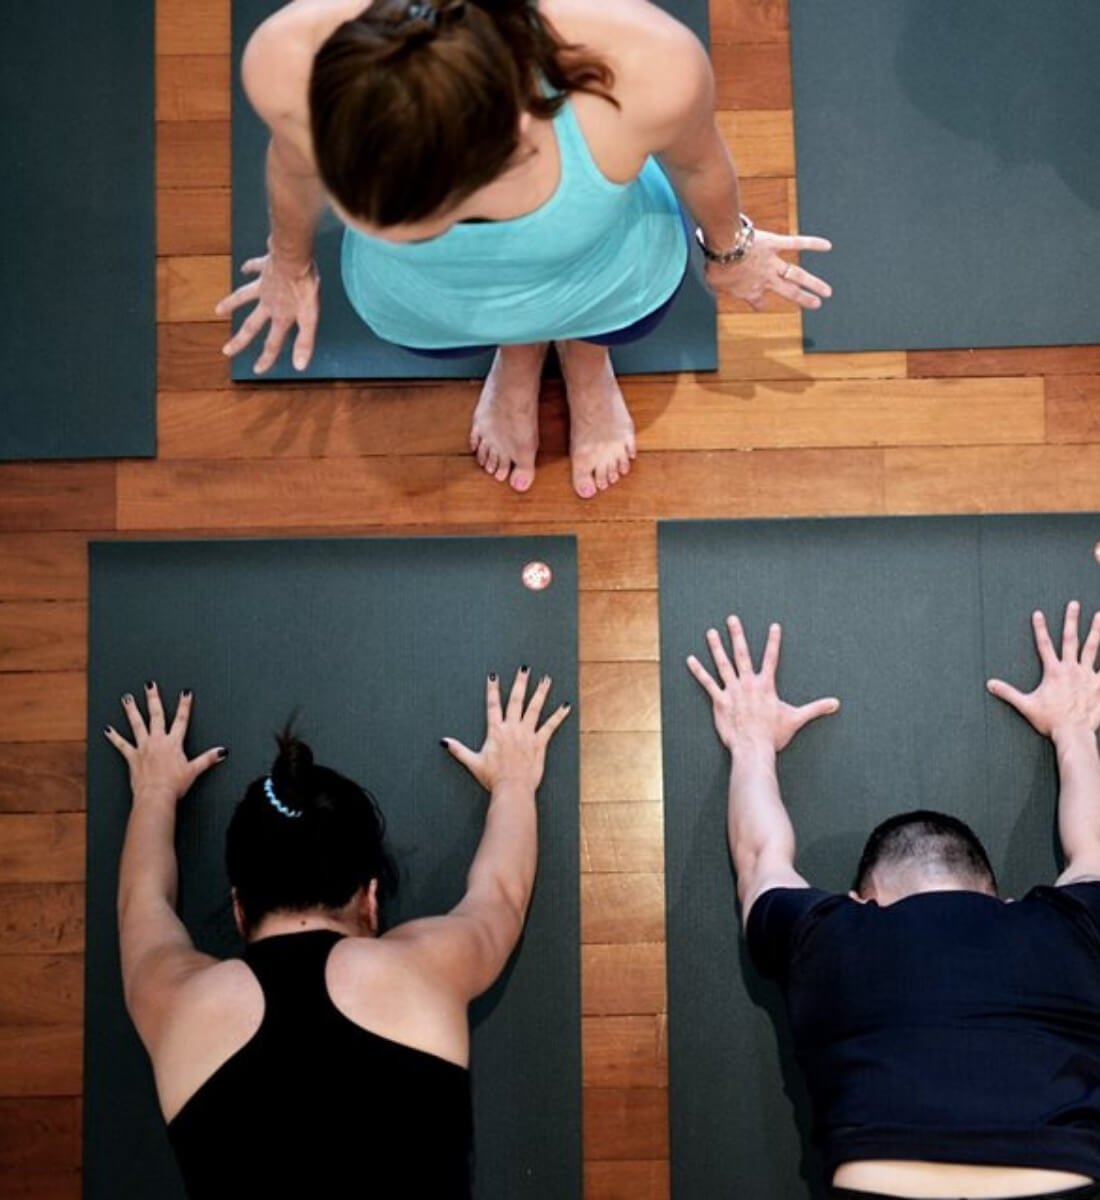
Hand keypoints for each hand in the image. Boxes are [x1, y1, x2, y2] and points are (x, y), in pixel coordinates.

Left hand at [104, 683, 225, 802]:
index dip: (184, 705)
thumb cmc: (173, 785)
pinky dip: (114, 737)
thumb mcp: (194, 770)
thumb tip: (221, 752)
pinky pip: (121, 745)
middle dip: (154, 699)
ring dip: (132, 711)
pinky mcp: (132, 757)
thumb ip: (208, 759)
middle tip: (150, 686)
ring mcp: (143, 747)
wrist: (156, 795)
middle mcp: (158, 741)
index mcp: (173, 743)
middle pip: (156, 715)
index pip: (181, 719)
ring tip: (127, 699)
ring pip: (137, 724)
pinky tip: (107, 729)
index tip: (185, 693)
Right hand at [215, 251, 319, 372]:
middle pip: (252, 325)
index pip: (273, 343)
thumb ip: (304, 342)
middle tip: (226, 351)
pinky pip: (255, 267)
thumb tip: (299, 366)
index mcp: (281, 317)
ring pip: (243, 297)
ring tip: (218, 311)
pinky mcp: (265, 267)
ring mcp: (264, 285)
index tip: (256, 370)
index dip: (267, 359)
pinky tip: (244, 269)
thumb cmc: (304, 286)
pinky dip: (249, 268)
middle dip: (240, 340)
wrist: (293, 257)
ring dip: (231, 304)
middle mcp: (269, 304)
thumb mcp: (309, 317)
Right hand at [443, 668, 570, 792]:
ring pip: (534, 708)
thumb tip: (444, 742)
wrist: (512, 788)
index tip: (493, 676)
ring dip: (540, 692)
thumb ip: (459, 750)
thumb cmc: (493, 778)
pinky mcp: (539, 743)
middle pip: (516, 700)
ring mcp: (527, 734)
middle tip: (524, 668)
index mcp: (496, 731)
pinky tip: (566, 706)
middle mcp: (512, 728)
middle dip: (520, 683)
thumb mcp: (473, 763)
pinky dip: (559, 716)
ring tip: (546, 679)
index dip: (492, 690)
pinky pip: (551, 726)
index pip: (493, 705)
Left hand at [687, 616, 839, 751]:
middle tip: (732, 618)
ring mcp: (733, 691)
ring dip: (716, 647)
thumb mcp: (796, 718)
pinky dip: (698, 671)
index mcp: (766, 685)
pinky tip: (690, 659)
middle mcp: (748, 683)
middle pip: (742, 654)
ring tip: (710, 632)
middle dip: (737, 634)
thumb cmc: (774, 735)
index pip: (771, 658)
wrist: (754, 748)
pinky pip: (707, 683)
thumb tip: (836, 704)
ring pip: (722, 664)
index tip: (774, 625)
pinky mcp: (720, 701)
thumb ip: (816, 708)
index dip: (773, 641)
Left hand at [705, 228, 831, 311]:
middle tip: (817, 304)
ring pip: (797, 275)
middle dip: (804, 299)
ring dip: (813, 283)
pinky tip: (827, 245)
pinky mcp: (775, 243)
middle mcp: (765, 279)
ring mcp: (772, 262)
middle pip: (789, 291)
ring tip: (827, 291)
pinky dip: (811, 243)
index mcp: (750, 290)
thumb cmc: (716, 266)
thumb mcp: (713, 282)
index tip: (762, 305)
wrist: (723, 249)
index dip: (759, 303)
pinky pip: (795, 243)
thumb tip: (715, 281)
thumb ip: (719, 284)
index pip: (757, 300)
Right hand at [987, 601, 1099, 741]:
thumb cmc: (1050, 720)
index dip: (1040, 628)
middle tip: (1073, 604)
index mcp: (1053, 672)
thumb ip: (1008, 693)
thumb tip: (989, 684)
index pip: (1044, 645)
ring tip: (1099, 616)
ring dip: (1096, 631)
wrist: (1074, 732)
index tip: (1038, 613)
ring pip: (1093, 648)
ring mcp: (1088, 676)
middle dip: (1071, 620)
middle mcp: (1071, 669)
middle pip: (1071, 639)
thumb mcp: (1026, 706)